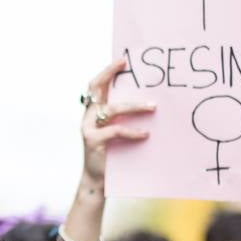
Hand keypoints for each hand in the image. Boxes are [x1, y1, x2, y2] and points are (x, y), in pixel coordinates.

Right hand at [80, 58, 154, 183]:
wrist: (97, 180)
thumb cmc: (112, 155)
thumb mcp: (116, 132)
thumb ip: (123, 118)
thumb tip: (150, 103)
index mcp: (93, 111)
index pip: (96, 85)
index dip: (107, 71)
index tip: (123, 60)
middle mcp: (88, 116)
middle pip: (96, 88)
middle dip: (109, 73)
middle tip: (127, 65)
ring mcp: (88, 128)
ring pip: (112, 109)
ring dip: (135, 106)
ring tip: (153, 107)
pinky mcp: (93, 141)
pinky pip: (115, 131)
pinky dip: (132, 131)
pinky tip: (146, 134)